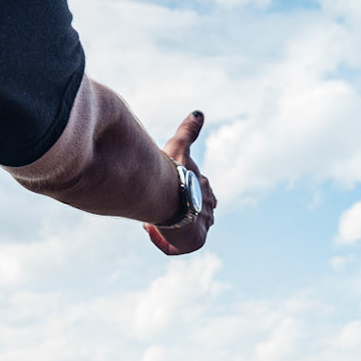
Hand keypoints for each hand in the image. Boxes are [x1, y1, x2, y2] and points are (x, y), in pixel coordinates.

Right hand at [145, 112, 215, 255]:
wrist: (172, 196)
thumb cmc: (174, 172)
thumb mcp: (179, 148)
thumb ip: (188, 131)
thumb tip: (198, 112)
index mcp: (206, 191)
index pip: (192, 198)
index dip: (172, 196)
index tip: (160, 192)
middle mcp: (208, 210)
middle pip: (185, 218)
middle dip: (168, 215)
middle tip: (152, 209)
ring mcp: (203, 228)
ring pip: (178, 233)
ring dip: (162, 228)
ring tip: (152, 219)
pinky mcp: (195, 243)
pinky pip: (174, 247)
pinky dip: (161, 240)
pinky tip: (152, 229)